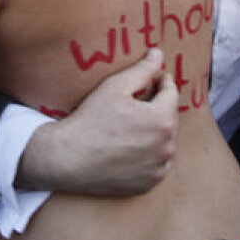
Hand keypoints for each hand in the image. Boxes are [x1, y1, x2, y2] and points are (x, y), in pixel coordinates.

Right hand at [20, 49, 178, 195]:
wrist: (68, 158)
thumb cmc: (90, 120)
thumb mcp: (115, 87)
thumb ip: (142, 70)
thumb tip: (158, 54)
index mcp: (162, 121)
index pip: (172, 94)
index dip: (163, 82)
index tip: (156, 78)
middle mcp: (166, 147)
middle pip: (169, 118)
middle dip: (159, 107)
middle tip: (140, 101)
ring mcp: (158, 169)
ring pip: (164, 142)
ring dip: (156, 131)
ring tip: (134, 124)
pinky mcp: (148, 184)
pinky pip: (157, 164)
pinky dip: (150, 154)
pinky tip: (130, 146)